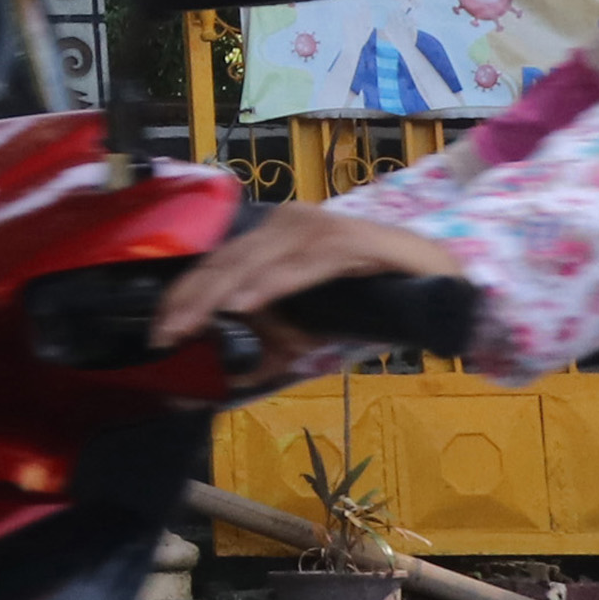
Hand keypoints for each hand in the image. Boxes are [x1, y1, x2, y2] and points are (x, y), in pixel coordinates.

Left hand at [148, 203, 472, 354]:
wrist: (440, 279)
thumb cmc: (371, 297)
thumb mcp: (310, 326)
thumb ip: (272, 343)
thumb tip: (228, 375)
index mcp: (273, 237)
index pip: (216, 264)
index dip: (183, 296)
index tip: (157, 332)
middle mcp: (289, 224)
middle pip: (226, 261)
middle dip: (190, 300)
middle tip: (163, 336)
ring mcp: (318, 228)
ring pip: (255, 261)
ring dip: (219, 295)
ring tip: (190, 323)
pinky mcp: (349, 241)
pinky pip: (302, 265)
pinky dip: (271, 284)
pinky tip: (245, 303)